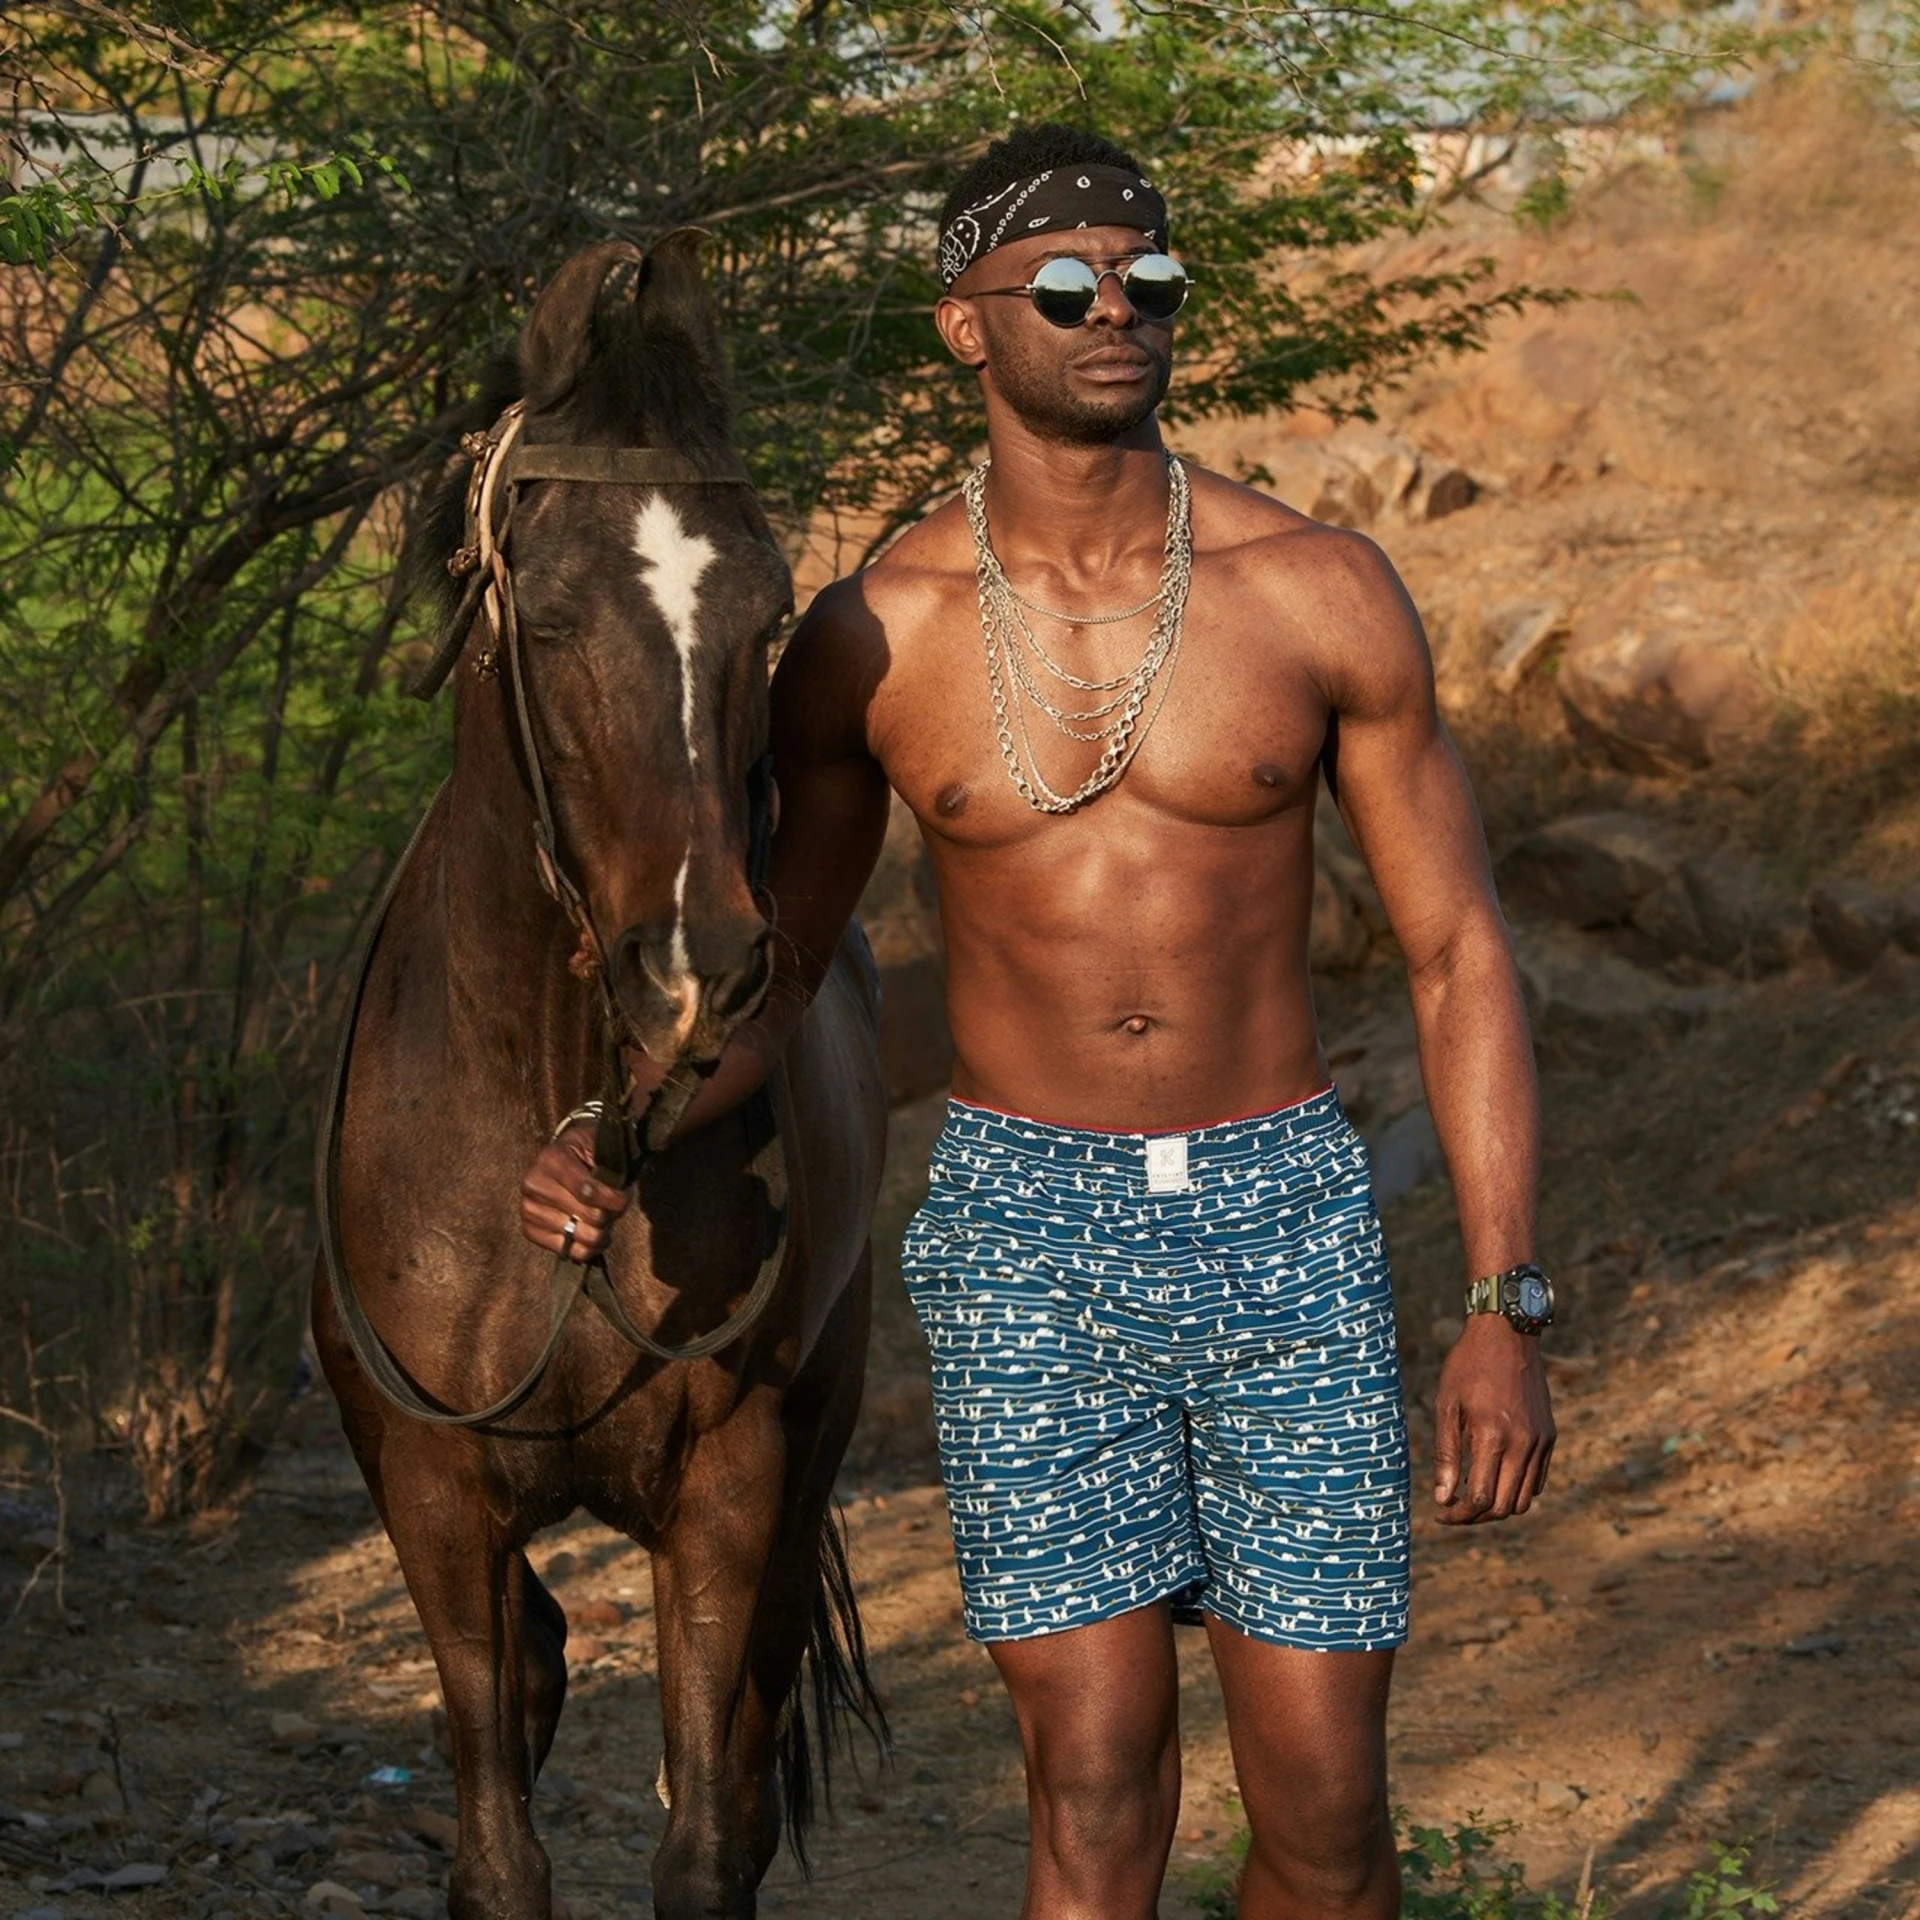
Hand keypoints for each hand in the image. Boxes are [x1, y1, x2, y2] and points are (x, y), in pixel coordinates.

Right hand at [518, 1123, 630, 1263]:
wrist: (561, 1161)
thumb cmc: (585, 1154)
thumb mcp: (598, 1146)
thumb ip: (610, 1166)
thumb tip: (618, 1194)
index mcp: (552, 1159)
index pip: (590, 1192)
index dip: (615, 1199)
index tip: (624, 1196)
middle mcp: (534, 1184)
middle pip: (590, 1216)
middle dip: (610, 1214)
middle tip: (612, 1206)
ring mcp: (528, 1209)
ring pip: (584, 1237)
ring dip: (602, 1231)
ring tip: (601, 1218)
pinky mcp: (530, 1230)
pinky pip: (572, 1252)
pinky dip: (590, 1247)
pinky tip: (594, 1234)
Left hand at [1432, 1315, 1554, 1522]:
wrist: (1507, 1333)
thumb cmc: (1468, 1366)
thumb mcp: (1446, 1405)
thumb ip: (1446, 1454)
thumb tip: (1443, 1498)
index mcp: (1493, 1435)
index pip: (1481, 1498)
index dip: (1459, 1514)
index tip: (1441, 1512)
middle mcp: (1523, 1443)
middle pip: (1504, 1507)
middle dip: (1476, 1517)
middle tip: (1453, 1508)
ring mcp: (1540, 1441)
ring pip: (1525, 1500)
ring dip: (1498, 1507)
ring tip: (1472, 1496)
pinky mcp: (1550, 1436)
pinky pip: (1537, 1480)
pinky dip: (1517, 1489)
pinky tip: (1494, 1477)